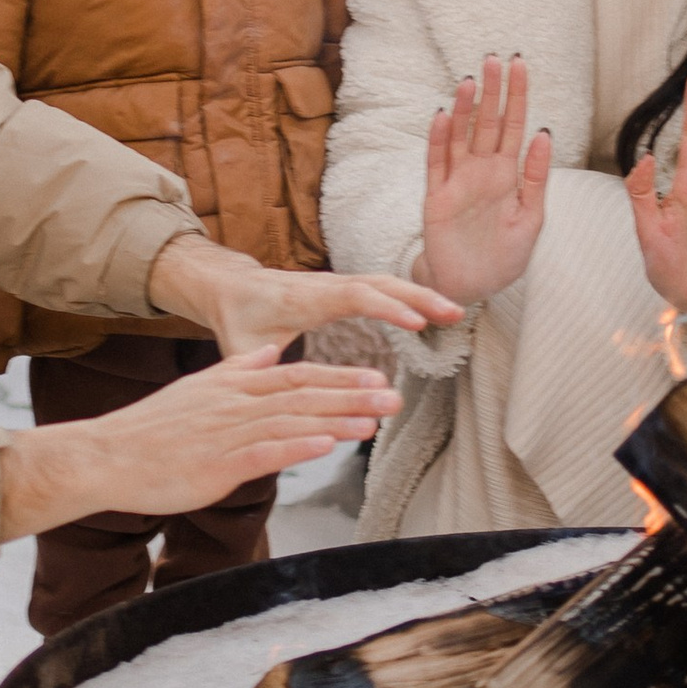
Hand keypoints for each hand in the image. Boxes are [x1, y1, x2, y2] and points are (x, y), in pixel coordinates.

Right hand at [0, 347, 402, 543]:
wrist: (106, 456)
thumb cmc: (151, 431)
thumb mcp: (196, 389)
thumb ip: (236, 370)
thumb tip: (268, 354)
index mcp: (232, 386)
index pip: (296, 376)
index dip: (339, 376)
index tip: (376, 377)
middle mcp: (235, 404)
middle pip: (302, 395)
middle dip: (352, 395)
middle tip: (394, 397)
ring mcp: (226, 434)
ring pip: (291, 422)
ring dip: (335, 421)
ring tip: (374, 421)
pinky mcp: (215, 465)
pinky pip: (263, 453)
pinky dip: (297, 448)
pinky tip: (326, 447)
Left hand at [145, 236, 461, 358]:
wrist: (232, 287)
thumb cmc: (238, 318)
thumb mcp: (241, 346)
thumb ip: (255, 370)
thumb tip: (263, 405)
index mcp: (306, 297)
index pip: (354, 296)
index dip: (388, 308)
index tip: (418, 322)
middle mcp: (326, 285)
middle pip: (380, 284)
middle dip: (418, 296)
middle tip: (453, 313)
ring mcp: (338, 284)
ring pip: (385, 283)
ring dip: (420, 294)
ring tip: (453, 312)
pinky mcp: (344, 288)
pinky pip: (381, 287)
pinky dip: (408, 295)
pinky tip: (432, 310)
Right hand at [419, 55, 553, 310]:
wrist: (471, 287)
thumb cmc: (503, 256)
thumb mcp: (531, 219)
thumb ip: (536, 178)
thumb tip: (545, 134)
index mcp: (508, 174)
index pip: (514, 126)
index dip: (517, 96)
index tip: (520, 65)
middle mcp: (482, 171)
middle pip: (486, 123)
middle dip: (492, 92)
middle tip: (494, 59)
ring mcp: (457, 181)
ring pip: (460, 136)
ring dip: (464, 109)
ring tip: (470, 82)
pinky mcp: (436, 197)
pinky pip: (436, 163)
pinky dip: (438, 140)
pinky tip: (442, 116)